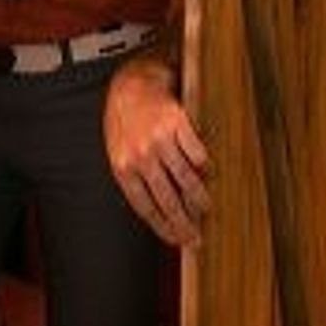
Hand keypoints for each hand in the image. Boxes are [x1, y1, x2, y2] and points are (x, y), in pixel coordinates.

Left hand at [103, 55, 210, 247]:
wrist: (131, 85)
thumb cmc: (125, 123)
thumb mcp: (119, 153)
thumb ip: (135, 179)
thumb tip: (159, 213)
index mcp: (123, 167)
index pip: (146, 207)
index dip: (164, 227)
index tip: (178, 240)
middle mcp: (141, 156)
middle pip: (168, 199)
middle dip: (185, 223)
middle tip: (197, 237)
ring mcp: (159, 139)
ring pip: (186, 179)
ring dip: (199, 198)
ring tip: (205, 207)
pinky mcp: (177, 123)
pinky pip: (197, 153)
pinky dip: (204, 166)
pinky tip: (207, 172)